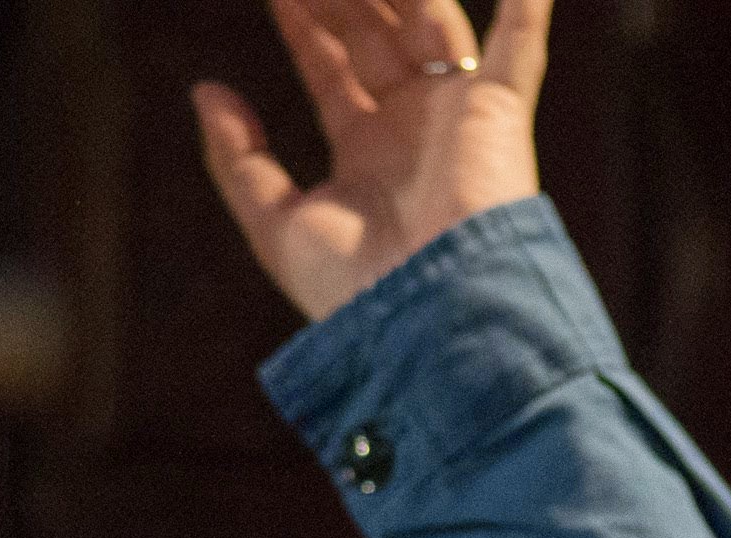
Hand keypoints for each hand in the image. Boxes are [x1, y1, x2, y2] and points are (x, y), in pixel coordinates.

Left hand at [193, 0, 547, 324]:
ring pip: (427, 20)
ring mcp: (458, 114)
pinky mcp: (499, 111)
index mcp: (368, 154)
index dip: (302, 23)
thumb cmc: (356, 288)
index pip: (332, 68)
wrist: (429, 314)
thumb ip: (237, 160)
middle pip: (374, 34)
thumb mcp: (276, 225)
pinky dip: (524, 9)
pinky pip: (518, 45)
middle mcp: (414, 128)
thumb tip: (206, 92)